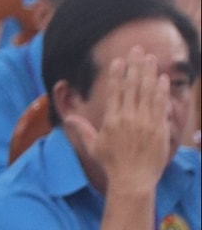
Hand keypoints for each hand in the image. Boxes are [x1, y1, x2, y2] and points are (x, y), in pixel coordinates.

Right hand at [66, 47, 175, 192]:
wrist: (132, 179)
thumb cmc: (111, 165)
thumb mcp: (93, 147)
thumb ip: (82, 129)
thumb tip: (68, 118)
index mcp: (112, 120)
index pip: (115, 91)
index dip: (117, 74)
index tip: (118, 60)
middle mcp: (128, 117)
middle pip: (132, 86)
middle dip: (134, 66)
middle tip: (137, 50)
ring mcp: (145, 121)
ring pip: (147, 92)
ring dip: (149, 73)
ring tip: (150, 58)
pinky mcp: (159, 127)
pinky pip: (160, 104)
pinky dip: (161, 90)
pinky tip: (161, 78)